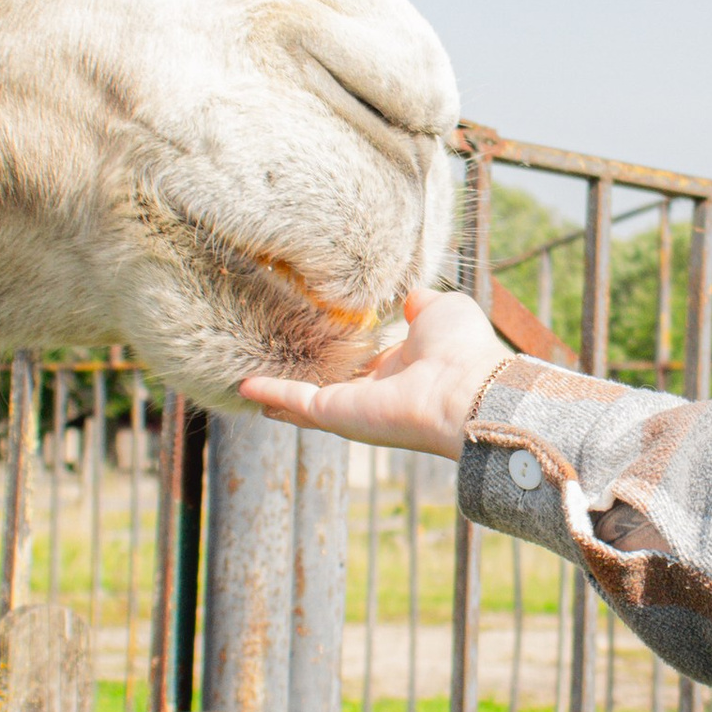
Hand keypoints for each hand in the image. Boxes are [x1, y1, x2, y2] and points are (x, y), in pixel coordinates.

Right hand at [241, 289, 508, 460]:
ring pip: (304, 400)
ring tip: (245, 384)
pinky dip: (270, 392)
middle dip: (301, 381)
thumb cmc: (463, 350)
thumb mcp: (442, 310)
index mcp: (400, 369)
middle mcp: (374, 393)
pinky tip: (244, 385)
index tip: (319, 340)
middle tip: (271, 367)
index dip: (340, 353)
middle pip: (328, 388)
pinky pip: (296, 400)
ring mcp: (353, 408)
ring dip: (276, 394)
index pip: (362, 365)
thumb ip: (421, 304)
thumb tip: (411, 298)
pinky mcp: (337, 414)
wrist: (467, 386)